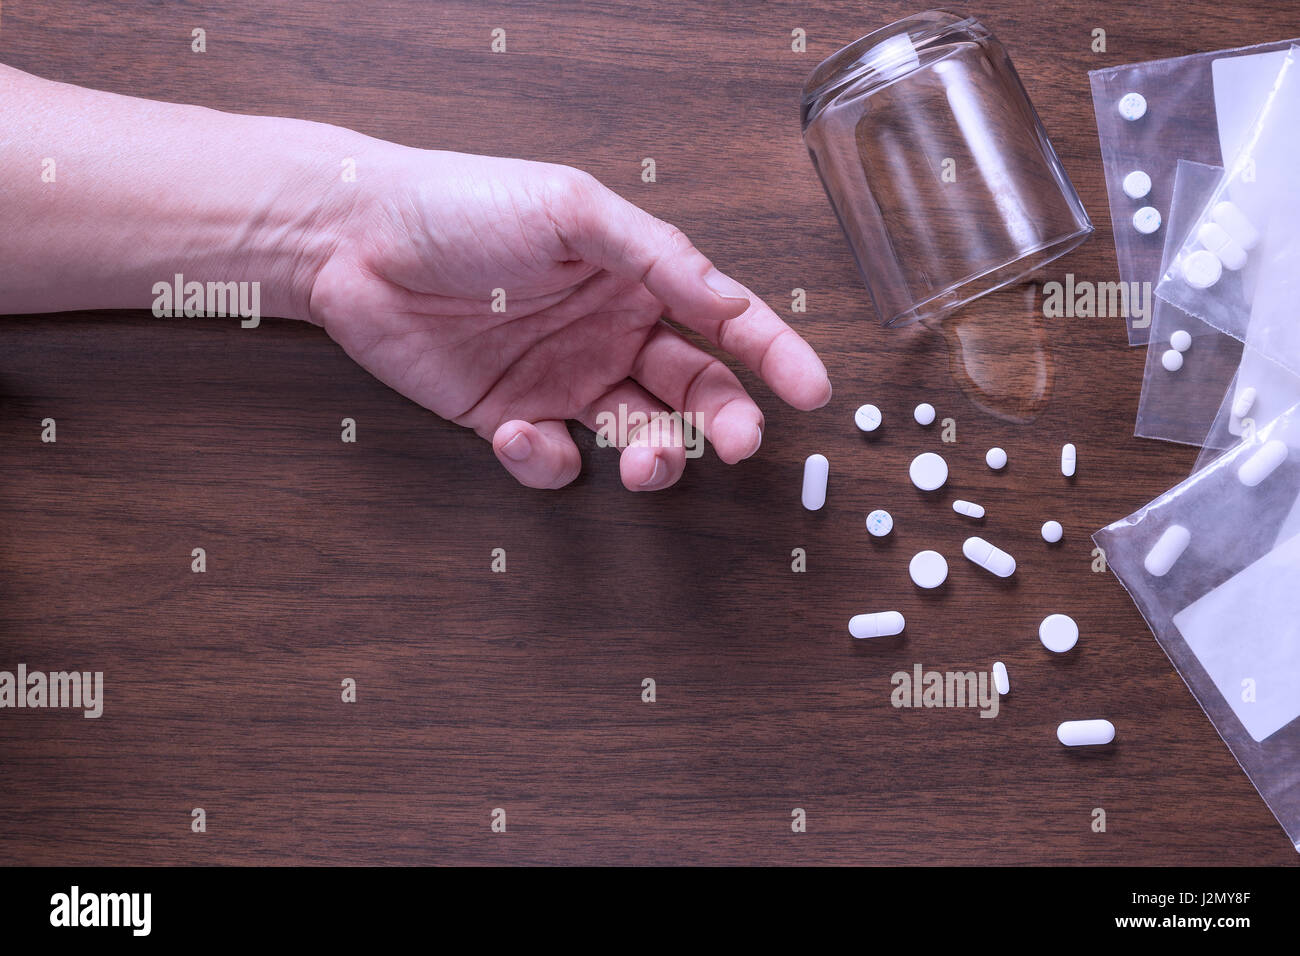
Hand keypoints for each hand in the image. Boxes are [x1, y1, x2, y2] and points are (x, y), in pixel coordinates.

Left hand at [305, 148, 831, 489]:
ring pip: (638, 439)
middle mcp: (611, 334)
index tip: (812, 392)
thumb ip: (657, 256)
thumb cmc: (463, 204)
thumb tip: (731, 303)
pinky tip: (523, 432)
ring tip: (646, 462)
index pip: (725, 321)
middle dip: (724, 423)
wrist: (355, 241)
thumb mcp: (571, 210)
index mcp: (637, 278)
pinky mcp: (512, 420)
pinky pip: (555, 460)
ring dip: (655, 460)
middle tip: (735, 444)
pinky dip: (549, 462)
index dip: (775, 356)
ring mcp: (564, 381)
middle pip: (694, 393)